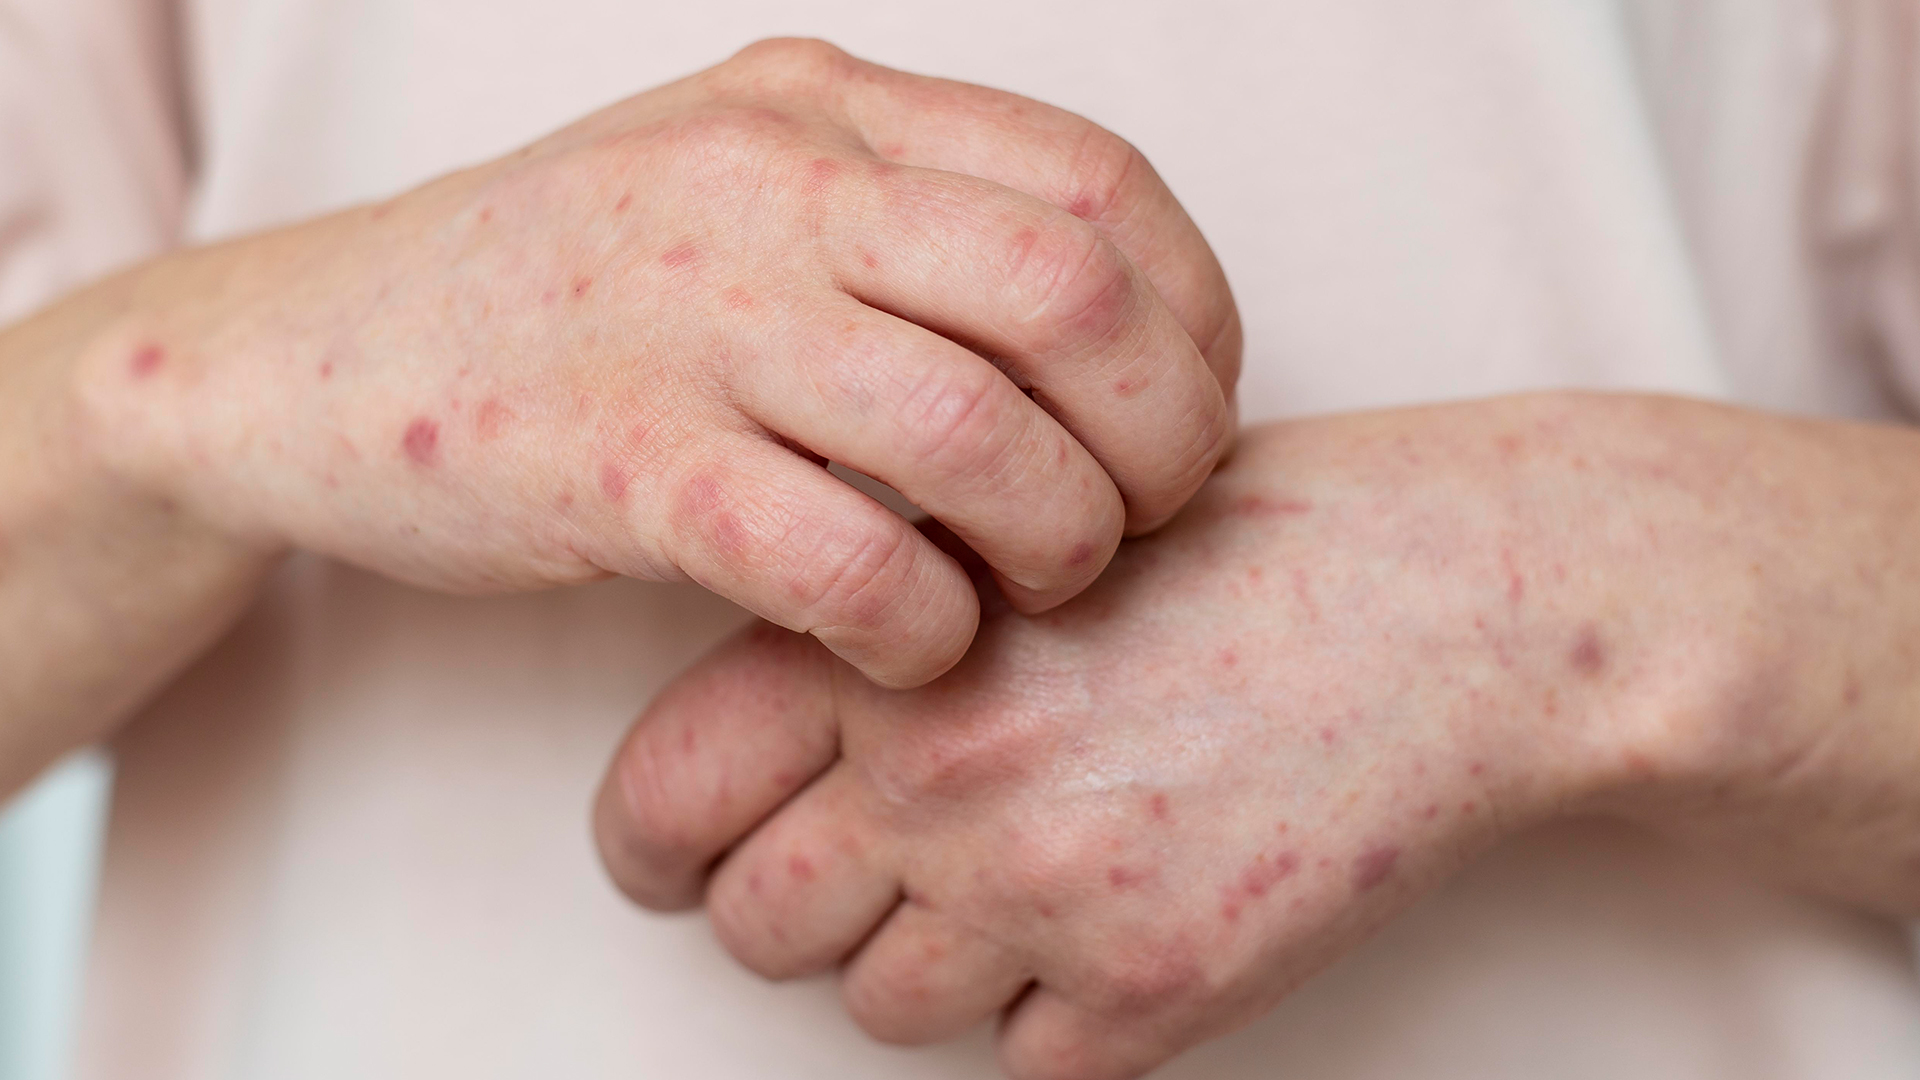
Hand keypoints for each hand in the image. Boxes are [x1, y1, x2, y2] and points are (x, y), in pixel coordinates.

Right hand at [72, 38, 1237, 687]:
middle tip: (1134, 520)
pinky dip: (920, 629)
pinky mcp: (614, 459)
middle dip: (1160, 440)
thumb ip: (906, 221)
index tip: (1179, 417)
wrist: (307, 354)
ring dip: (1055, 542)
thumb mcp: (736, 188)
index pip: (1103, 189)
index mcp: (822, 109)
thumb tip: (1119, 339)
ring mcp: (686, 315)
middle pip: (1077, 299)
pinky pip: (842, 559)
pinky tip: (908, 642)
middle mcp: (768, 184)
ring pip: (977, 435)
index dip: (1191, 322)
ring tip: (1026, 586)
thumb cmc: (567, 294)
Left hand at [592, 394, 1919, 1078]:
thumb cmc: (1256, 544)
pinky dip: (1058, 1012)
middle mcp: (937, 775)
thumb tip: (769, 749)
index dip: (655, 840)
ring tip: (1044, 865)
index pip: (666, 792)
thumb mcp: (1035, 529)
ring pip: (883, 1008)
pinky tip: (1130, 908)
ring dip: (940, 961)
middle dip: (802, 908)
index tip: (678, 857)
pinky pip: (1021, 1065)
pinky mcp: (1150, 990)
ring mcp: (1040, 892)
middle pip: (758, 926)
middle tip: (887, 868)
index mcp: (890, 644)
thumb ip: (889, 631)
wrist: (1458, 599)